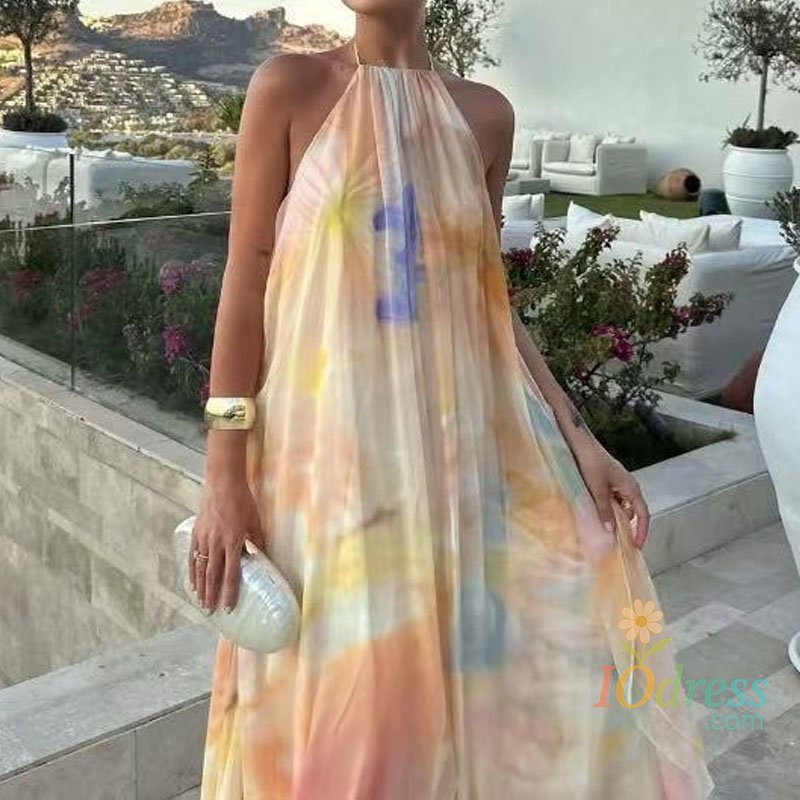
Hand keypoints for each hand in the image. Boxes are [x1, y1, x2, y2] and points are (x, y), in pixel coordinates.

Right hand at [189, 475, 265, 612]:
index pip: (232, 574)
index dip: (230, 592)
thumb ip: (258, 540)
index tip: (229, 607)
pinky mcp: (196, 533)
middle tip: (212, 612)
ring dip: (201, 588)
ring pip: (200, 568)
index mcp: (233, 541)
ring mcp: (204, 539)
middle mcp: (217, 543)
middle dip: (212, 596)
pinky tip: (192, 582)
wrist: (223, 483)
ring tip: (201, 603)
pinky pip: (192, 556)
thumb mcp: (255, 521)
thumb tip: (263, 557)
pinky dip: (191, 571)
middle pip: (213, 576)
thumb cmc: (242, 501)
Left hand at [572, 440, 649, 548]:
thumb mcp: (597, 489)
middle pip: (633, 511)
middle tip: (618, 542)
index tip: (637, 546)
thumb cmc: (591, 462)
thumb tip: (611, 531)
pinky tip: (597, 514)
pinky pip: (612, 499)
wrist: (580, 442)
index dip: (642, 531)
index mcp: (631, 488)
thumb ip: (604, 509)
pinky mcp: (608, 480)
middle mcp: (628, 486)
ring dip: (616, 517)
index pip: (643, 514)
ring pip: (621, 506)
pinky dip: (608, 508)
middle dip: (628, 527)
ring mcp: (618, 483)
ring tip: (605, 530)